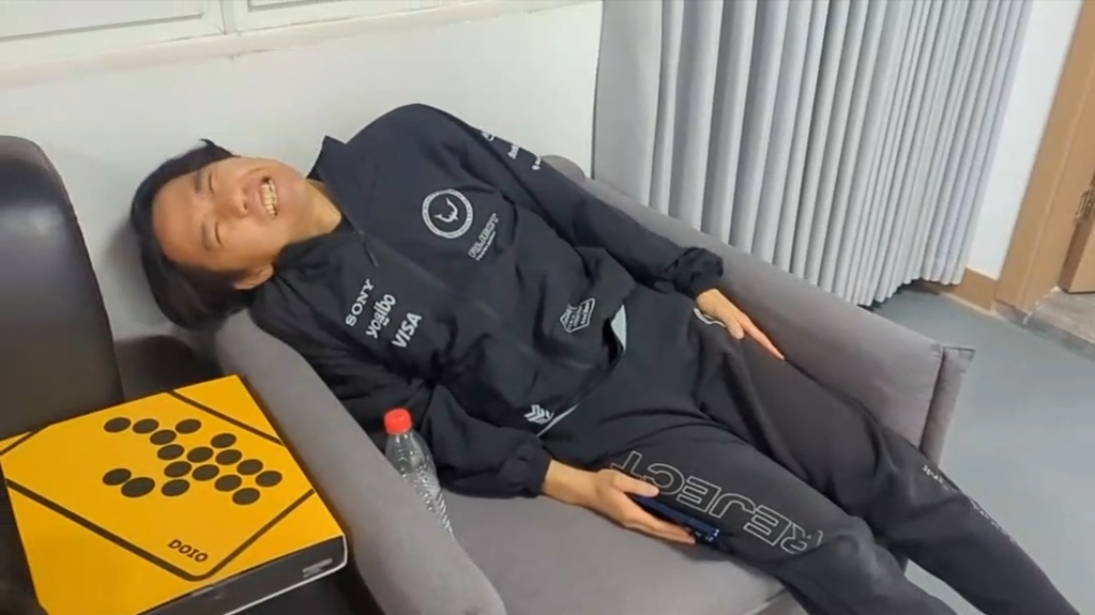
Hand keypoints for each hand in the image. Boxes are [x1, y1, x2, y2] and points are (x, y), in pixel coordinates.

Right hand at [543, 463, 694, 544]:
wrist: (583, 489)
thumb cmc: (600, 483)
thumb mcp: (618, 480)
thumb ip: (637, 486)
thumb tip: (656, 492)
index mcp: (631, 513)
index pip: (657, 525)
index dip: (674, 530)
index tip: (689, 533)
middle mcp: (631, 521)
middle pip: (657, 531)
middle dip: (675, 535)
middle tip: (695, 537)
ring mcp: (629, 520)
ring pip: (653, 530)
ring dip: (669, 532)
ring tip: (685, 532)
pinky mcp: (627, 517)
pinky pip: (648, 525)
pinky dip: (660, 527)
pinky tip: (667, 524)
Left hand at [695, 289, 783, 359]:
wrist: (703, 291)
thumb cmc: (711, 302)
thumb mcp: (719, 311)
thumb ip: (730, 322)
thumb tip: (740, 336)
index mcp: (743, 321)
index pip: (760, 336)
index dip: (770, 347)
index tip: (781, 358)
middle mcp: (744, 323)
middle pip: (760, 338)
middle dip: (770, 349)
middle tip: (779, 363)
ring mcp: (739, 323)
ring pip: (754, 337)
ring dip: (762, 347)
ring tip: (768, 360)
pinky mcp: (733, 324)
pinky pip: (747, 336)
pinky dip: (752, 343)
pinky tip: (751, 350)